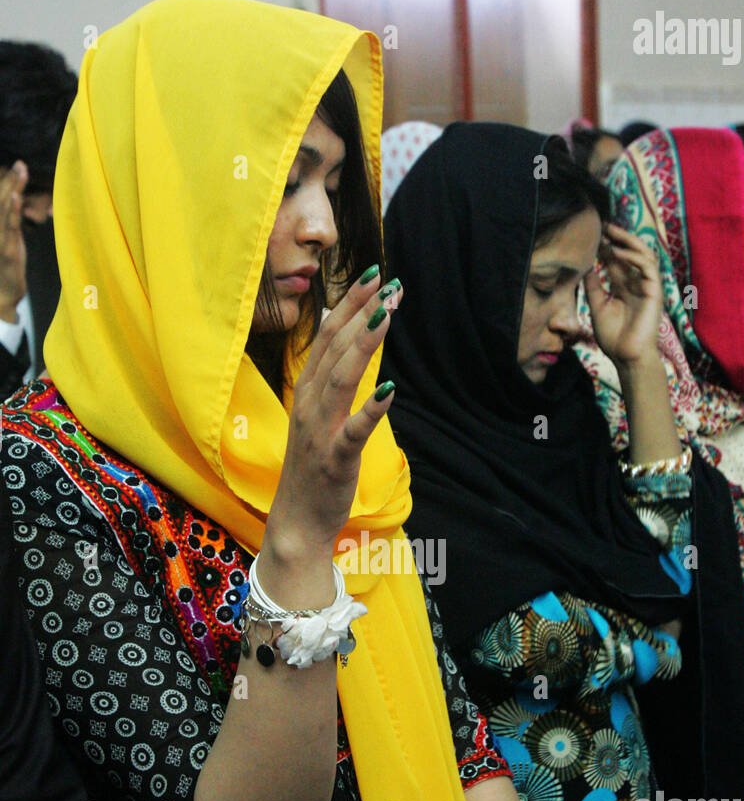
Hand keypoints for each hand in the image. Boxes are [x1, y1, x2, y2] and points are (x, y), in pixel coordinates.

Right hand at [0, 161, 28, 321]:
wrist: (1, 296)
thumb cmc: (5, 268)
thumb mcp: (10, 242)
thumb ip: (11, 222)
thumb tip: (15, 201)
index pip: (2, 201)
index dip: (10, 183)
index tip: (19, 166)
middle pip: (1, 201)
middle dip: (10, 181)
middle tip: (21, 164)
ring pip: (3, 209)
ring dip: (11, 189)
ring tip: (19, 171)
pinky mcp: (5, 251)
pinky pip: (8, 227)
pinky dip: (12, 211)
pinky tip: (14, 196)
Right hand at [267, 269, 400, 553]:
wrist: (296, 522)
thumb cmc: (313, 469)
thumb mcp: (318, 418)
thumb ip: (331, 380)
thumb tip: (347, 340)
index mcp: (306, 393)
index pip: (327, 339)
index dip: (349, 306)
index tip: (372, 277)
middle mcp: (309, 406)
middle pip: (334, 349)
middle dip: (360, 313)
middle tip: (387, 282)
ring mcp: (319, 432)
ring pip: (342, 379)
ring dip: (364, 344)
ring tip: (386, 314)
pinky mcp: (335, 459)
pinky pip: (353, 431)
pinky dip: (370, 410)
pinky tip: (389, 390)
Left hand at [585, 223, 661, 369]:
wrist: (627, 357)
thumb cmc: (614, 338)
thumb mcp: (597, 308)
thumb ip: (593, 288)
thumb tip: (587, 268)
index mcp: (624, 288)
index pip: (617, 262)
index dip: (607, 248)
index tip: (594, 236)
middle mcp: (637, 284)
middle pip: (630, 254)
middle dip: (618, 238)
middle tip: (604, 226)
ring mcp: (647, 287)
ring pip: (643, 255)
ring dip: (628, 241)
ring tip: (611, 233)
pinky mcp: (655, 291)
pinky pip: (647, 267)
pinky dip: (634, 257)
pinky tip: (618, 252)